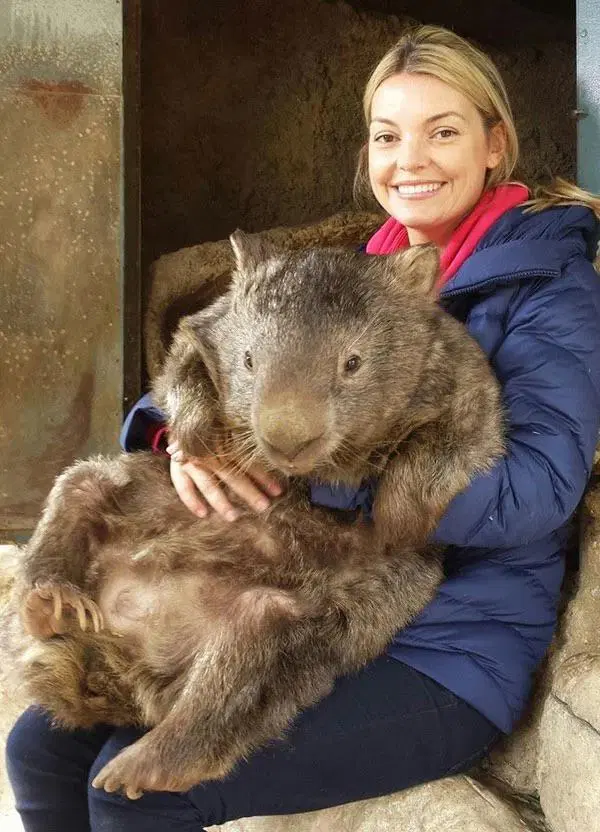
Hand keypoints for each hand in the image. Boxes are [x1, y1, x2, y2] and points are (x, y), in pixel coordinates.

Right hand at [167, 442, 282, 520]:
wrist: (180, 423)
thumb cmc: (210, 431)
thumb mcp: (227, 432)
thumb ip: (242, 446)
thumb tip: (273, 459)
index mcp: (224, 443)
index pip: (247, 462)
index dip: (263, 477)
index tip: (278, 491)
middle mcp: (209, 453)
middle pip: (231, 475)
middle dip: (248, 492)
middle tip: (264, 506)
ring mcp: (192, 461)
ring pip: (208, 484)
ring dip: (221, 501)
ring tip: (233, 516)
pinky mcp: (178, 468)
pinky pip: (183, 487)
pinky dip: (192, 501)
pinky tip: (204, 514)